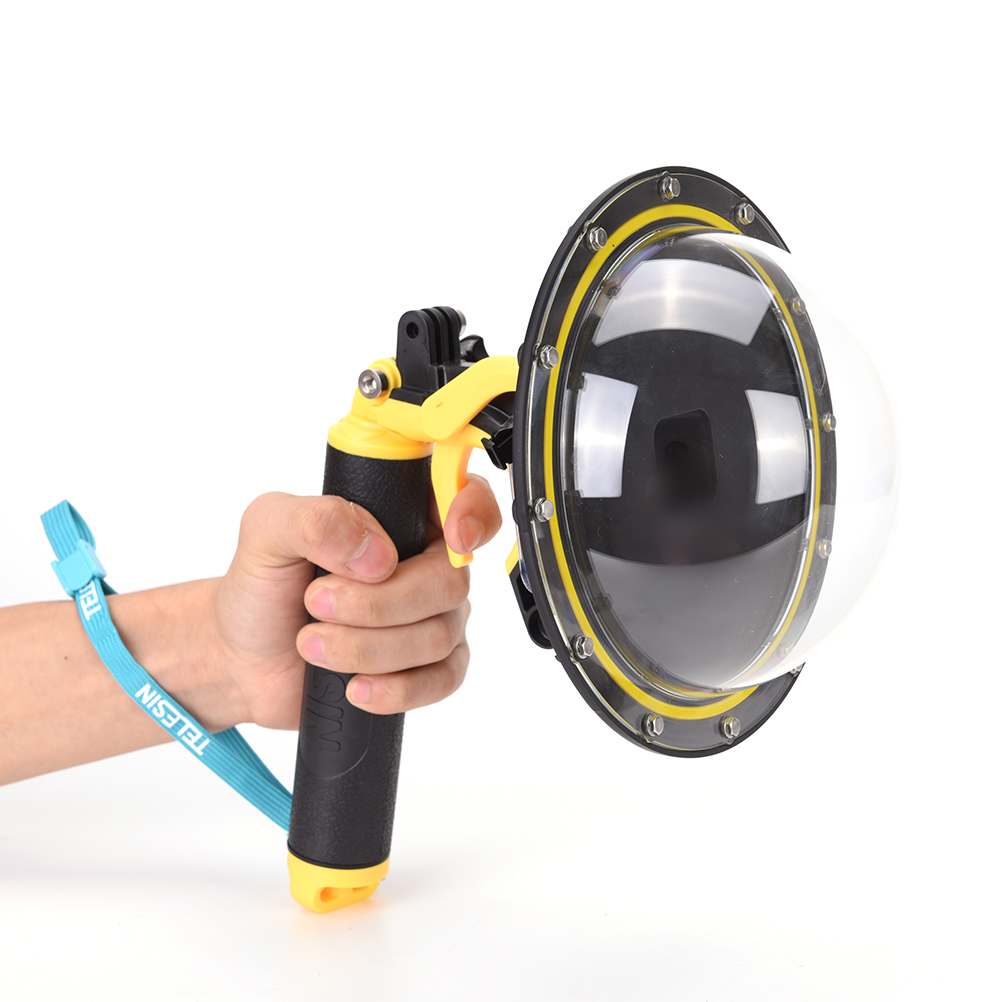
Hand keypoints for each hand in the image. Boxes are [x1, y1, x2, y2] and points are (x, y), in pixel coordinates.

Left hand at [212, 475, 501, 729]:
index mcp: (400, 513)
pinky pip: (441, 681)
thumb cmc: (262, 587)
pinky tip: (355, 686)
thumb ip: (315, 520)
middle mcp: (427, 562)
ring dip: (365, 647)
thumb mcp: (266, 531)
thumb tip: (376, 553)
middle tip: (316, 603)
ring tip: (312, 643)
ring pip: (437, 636)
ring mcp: (431, 617)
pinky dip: (395, 688)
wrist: (243, 657)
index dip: (474, 513)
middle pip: (449, 582)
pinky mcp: (426, 669)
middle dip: (378, 603)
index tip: (452, 536)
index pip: (467, 497)